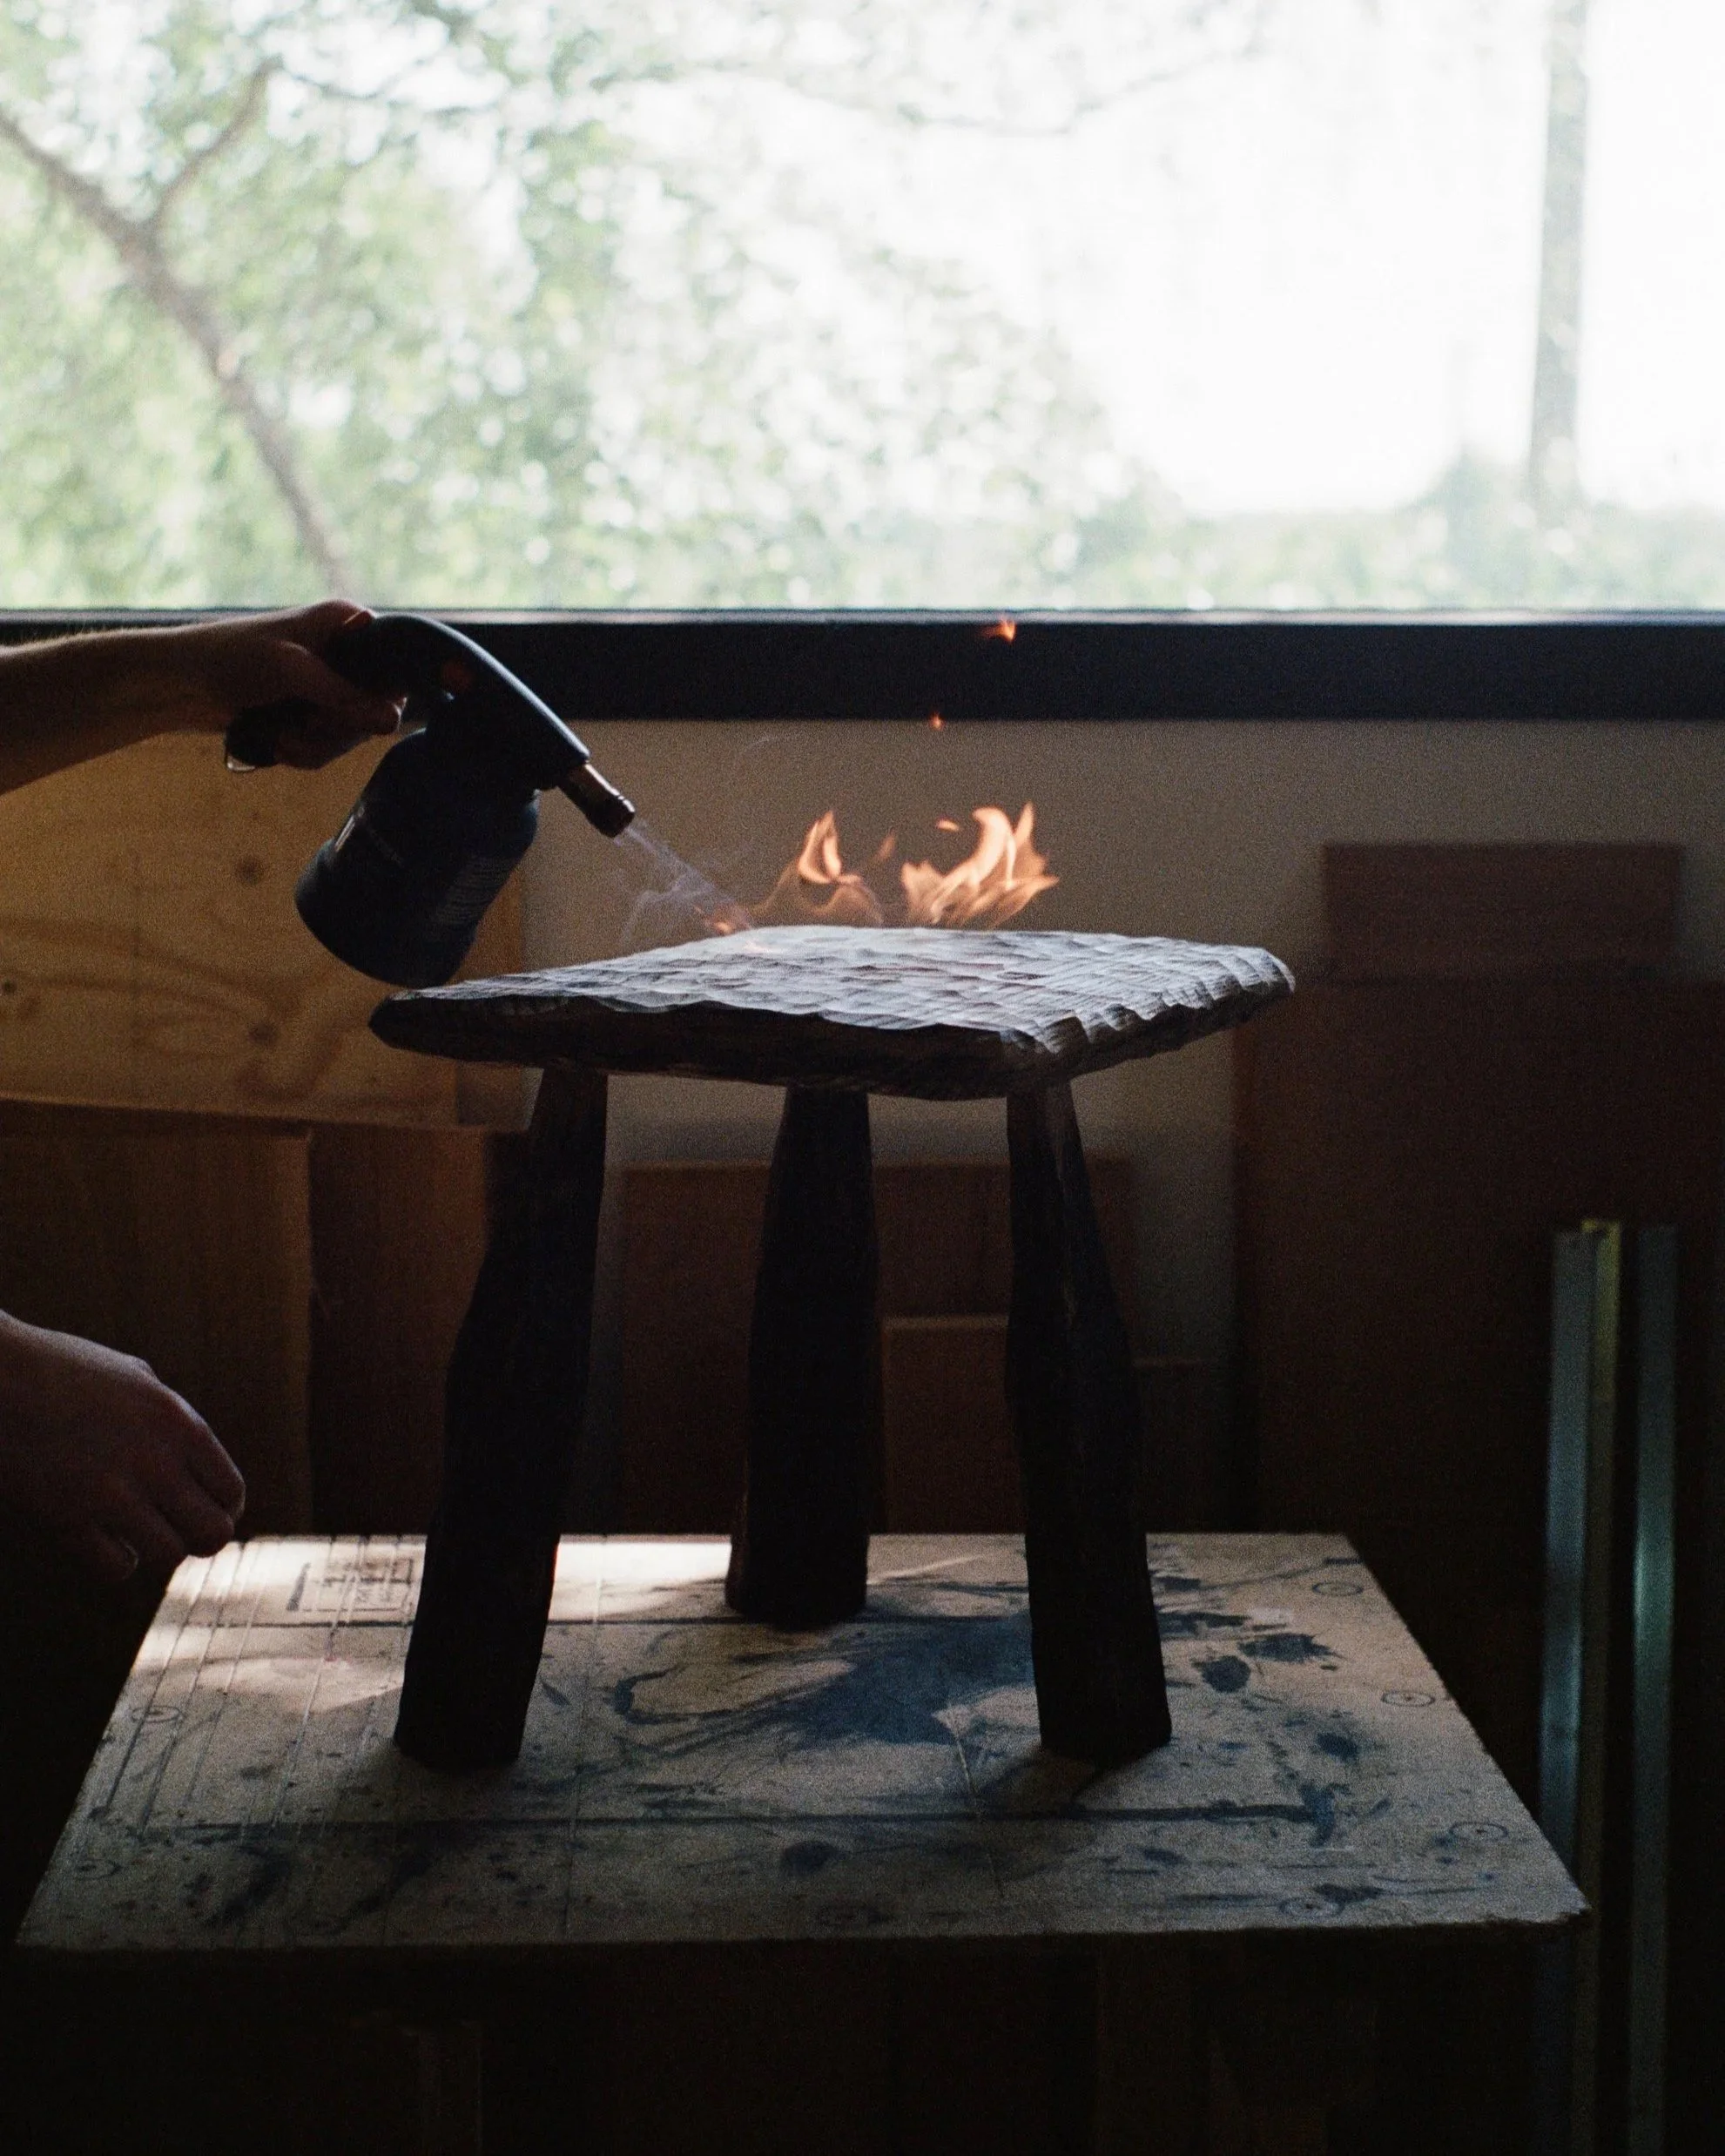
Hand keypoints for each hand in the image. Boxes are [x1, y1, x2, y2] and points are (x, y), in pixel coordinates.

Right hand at [0, 1314, 245, 1584]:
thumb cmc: (56, 1368)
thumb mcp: (131, 1378)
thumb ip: (168, 1418)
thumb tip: (193, 1457)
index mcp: (178, 1422)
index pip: (231, 1492)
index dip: (222, 1509)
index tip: (200, 1508)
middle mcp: (155, 1460)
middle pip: (213, 1535)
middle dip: (198, 1538)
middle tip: (174, 1527)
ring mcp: (112, 1493)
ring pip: (168, 1556)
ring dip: (154, 1549)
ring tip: (134, 1530)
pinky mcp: (68, 1519)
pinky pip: (117, 1567)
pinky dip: (115, 1561)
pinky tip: (100, 1538)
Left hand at [161, 599, 401, 768]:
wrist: (183, 680)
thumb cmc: (233, 656)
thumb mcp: (291, 671)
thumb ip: (343, 695)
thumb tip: (394, 720)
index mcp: (349, 625)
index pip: (397, 665)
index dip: (381, 698)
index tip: (344, 712)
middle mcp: (347, 655)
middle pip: (378, 709)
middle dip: (338, 729)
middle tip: (305, 726)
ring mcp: (330, 686)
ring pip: (352, 734)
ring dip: (316, 745)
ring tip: (281, 738)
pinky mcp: (313, 713)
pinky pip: (329, 746)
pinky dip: (304, 752)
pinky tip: (277, 744)